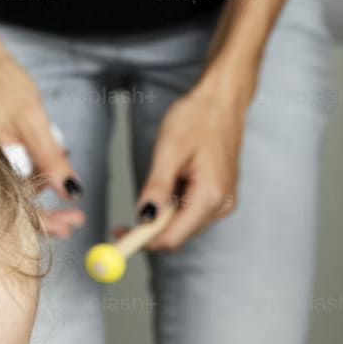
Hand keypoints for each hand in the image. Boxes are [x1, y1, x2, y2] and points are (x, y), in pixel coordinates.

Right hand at [0, 41, 83, 238]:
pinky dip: (28, 173)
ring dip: (39, 191)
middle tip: (75, 218)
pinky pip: (6, 172)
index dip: (45, 220)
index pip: (14, 203)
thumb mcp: (32, 120)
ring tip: (65, 182)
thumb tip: (70, 192)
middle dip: (46, 212)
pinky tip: (47, 165)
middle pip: (11, 202)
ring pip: (11, 189)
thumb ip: (50, 159)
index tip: (71, 224)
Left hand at [134, 76, 248, 251]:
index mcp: (210, 196)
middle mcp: (221, 205)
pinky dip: (174, 207)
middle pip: (179, 234)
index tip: (119, 238)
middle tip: (120, 225)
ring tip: (154, 185)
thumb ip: (157, 188)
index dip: (144, 241)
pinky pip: (192, 212)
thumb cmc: (198, 119)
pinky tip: (170, 183)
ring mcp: (223, 203)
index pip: (173, 236)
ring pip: (184, 225)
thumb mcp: (169, 150)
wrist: (223, 102)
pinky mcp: (220, 197)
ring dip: (162, 217)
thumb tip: (143, 218)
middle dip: (150, 231)